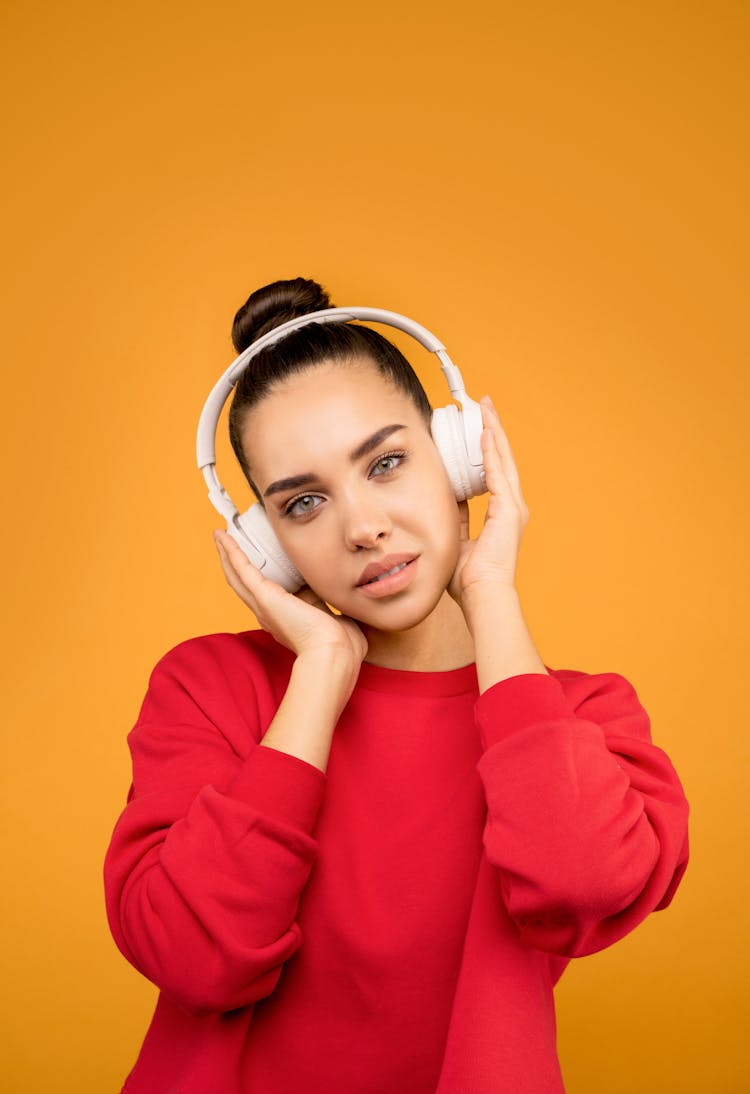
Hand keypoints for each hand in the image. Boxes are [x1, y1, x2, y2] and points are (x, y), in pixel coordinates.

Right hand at [214, 529, 367, 667]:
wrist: (335, 652)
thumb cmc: (340, 643)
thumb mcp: (331, 614)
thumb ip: (324, 600)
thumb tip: (324, 584)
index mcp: (283, 618)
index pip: (263, 593)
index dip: (255, 576)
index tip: (254, 559)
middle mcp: (268, 613)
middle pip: (242, 584)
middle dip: (232, 562)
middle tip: (224, 541)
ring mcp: (263, 606)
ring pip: (237, 576)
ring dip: (226, 555)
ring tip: (219, 536)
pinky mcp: (264, 597)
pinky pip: (242, 570)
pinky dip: (231, 552)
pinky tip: (223, 537)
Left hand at [448, 395, 529, 607]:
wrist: (482, 594)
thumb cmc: (469, 577)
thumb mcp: (456, 537)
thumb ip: (456, 516)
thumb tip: (447, 497)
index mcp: (502, 513)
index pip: (494, 471)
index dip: (486, 447)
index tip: (478, 427)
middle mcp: (512, 506)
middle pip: (502, 458)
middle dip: (492, 430)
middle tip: (484, 405)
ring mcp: (513, 507)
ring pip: (502, 459)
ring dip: (493, 432)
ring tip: (485, 409)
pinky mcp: (509, 510)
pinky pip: (497, 473)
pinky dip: (491, 452)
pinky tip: (484, 433)